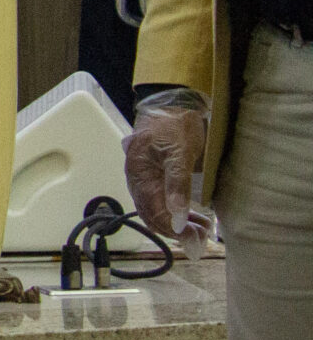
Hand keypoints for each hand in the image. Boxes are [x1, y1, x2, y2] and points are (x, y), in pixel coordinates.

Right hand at [123, 88, 209, 242]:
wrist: (171, 102)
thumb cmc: (175, 124)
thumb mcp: (180, 153)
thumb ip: (177, 185)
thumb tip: (176, 216)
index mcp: (140, 173)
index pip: (153, 212)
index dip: (173, 229)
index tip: (195, 237)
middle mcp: (137, 178)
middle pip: (151, 214)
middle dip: (176, 230)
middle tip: (201, 237)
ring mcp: (142, 176)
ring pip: (155, 209)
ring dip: (177, 222)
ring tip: (201, 228)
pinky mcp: (151, 174)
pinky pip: (157, 200)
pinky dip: (174, 212)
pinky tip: (190, 214)